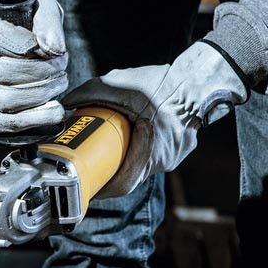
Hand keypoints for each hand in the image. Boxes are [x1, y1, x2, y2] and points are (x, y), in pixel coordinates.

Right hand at [0, 0, 67, 132]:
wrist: (1, 27)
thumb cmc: (22, 18)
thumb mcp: (39, 6)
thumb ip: (49, 21)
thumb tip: (55, 49)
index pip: (0, 37)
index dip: (32, 48)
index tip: (54, 50)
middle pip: (1, 73)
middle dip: (41, 75)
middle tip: (61, 70)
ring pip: (1, 99)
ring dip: (39, 96)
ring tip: (57, 85)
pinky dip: (29, 120)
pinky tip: (50, 112)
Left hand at [63, 41, 248, 197]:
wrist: (201, 79)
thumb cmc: (165, 84)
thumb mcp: (122, 85)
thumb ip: (91, 92)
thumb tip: (66, 102)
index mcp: (151, 153)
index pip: (123, 184)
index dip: (102, 189)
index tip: (88, 185)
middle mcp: (164, 160)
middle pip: (131, 174)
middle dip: (111, 169)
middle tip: (92, 161)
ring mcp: (175, 156)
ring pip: (143, 163)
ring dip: (126, 156)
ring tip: (110, 144)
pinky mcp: (180, 147)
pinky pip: (155, 153)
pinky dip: (141, 147)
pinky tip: (133, 133)